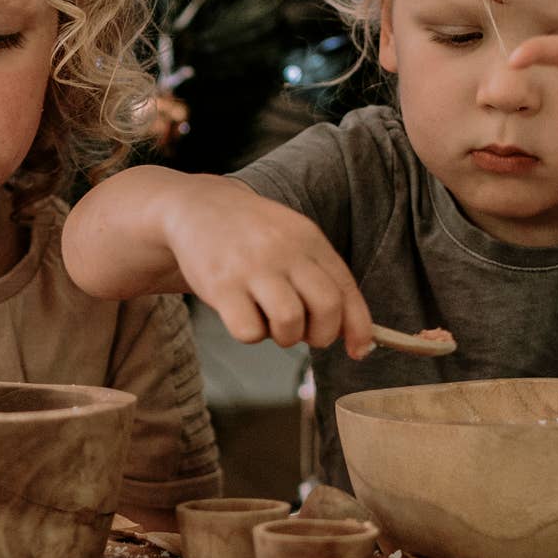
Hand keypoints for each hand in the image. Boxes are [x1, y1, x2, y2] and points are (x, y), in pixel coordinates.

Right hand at [166, 179, 373, 354]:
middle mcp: (285, 251)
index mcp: (309, 240)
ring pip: (290, 323)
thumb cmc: (253, 235)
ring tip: (269, 321)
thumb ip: (322, 278)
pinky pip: (249, 332)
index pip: (346, 289)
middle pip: (327, 308)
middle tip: (303, 333)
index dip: (359, 327)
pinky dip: (251, 334)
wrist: (198, 207)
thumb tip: (350, 333)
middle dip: (322, 335)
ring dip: (285, 337)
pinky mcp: (221, 286)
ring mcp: (252, 267)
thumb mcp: (294, 240)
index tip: (359, 350)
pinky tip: (242, 314)